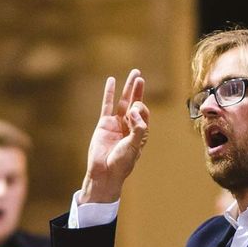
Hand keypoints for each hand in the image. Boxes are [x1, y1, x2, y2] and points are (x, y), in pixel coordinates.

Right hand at [81, 69, 149, 203]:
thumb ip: (138, 128)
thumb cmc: (121, 163)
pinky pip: (107, 106)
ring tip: (133, 74)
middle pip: (135, 103)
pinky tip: (111, 81)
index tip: (133, 113)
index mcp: (140, 132)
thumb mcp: (134, 146)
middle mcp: (129, 126)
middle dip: (138, 90)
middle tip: (139, 76)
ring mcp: (116, 124)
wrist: (104, 172)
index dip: (140, 109)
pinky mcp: (104, 124)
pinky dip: (109, 93)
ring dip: (128, 88)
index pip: (143, 113)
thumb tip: (135, 109)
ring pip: (123, 102)